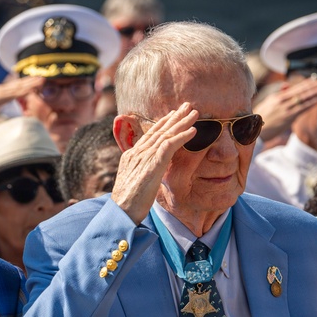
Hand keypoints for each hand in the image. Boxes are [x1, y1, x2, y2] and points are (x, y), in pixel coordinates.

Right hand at [0, 76, 44, 130]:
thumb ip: (0, 104)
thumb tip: (4, 105)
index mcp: (0, 92)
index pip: (16, 86)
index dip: (27, 83)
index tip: (38, 81)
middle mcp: (0, 89)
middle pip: (19, 84)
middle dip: (32, 81)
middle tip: (45, 77)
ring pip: (18, 87)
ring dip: (30, 84)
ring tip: (42, 81)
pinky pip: (13, 94)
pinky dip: (23, 91)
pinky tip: (31, 90)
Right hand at [112, 103, 197, 223]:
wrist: (121, 211)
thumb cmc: (127, 204)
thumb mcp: (133, 185)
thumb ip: (141, 175)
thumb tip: (148, 176)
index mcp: (131, 156)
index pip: (149, 136)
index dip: (162, 124)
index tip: (173, 115)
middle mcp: (136, 153)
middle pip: (158, 130)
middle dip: (174, 117)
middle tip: (187, 105)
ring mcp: (143, 157)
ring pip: (165, 134)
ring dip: (182, 122)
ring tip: (195, 113)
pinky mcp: (152, 164)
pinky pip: (170, 145)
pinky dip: (182, 136)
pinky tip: (194, 131)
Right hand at [254, 75, 316, 141]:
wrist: (252, 130)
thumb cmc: (260, 118)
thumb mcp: (267, 104)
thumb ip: (279, 94)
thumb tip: (286, 85)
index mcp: (277, 97)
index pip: (295, 87)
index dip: (306, 83)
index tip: (316, 79)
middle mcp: (282, 101)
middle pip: (301, 90)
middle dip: (314, 85)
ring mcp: (285, 108)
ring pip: (303, 97)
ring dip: (316, 92)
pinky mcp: (287, 117)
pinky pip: (302, 108)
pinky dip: (311, 103)